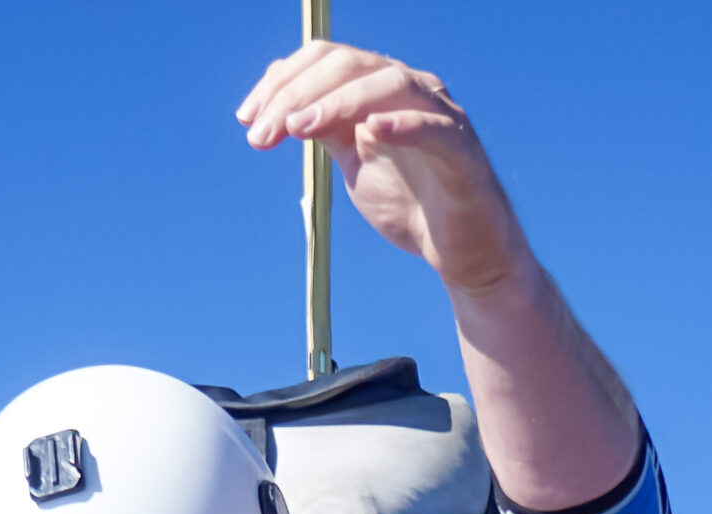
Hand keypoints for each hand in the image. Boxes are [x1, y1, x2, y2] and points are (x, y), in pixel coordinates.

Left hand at [237, 42, 527, 296]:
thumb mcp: (354, 160)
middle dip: (296, 95)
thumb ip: (326, 128)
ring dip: (337, 102)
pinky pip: (436, 128)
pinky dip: (403, 125)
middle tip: (261, 135)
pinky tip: (370, 132)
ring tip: (298, 129)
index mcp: (383, 88)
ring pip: (389, 83)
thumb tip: (283, 106)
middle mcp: (413, 90)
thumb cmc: (412, 204)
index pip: (328, 60)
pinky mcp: (464, 153)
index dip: (282, 81)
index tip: (246, 118)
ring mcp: (442, 116)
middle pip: (350, 65)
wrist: (461, 254)